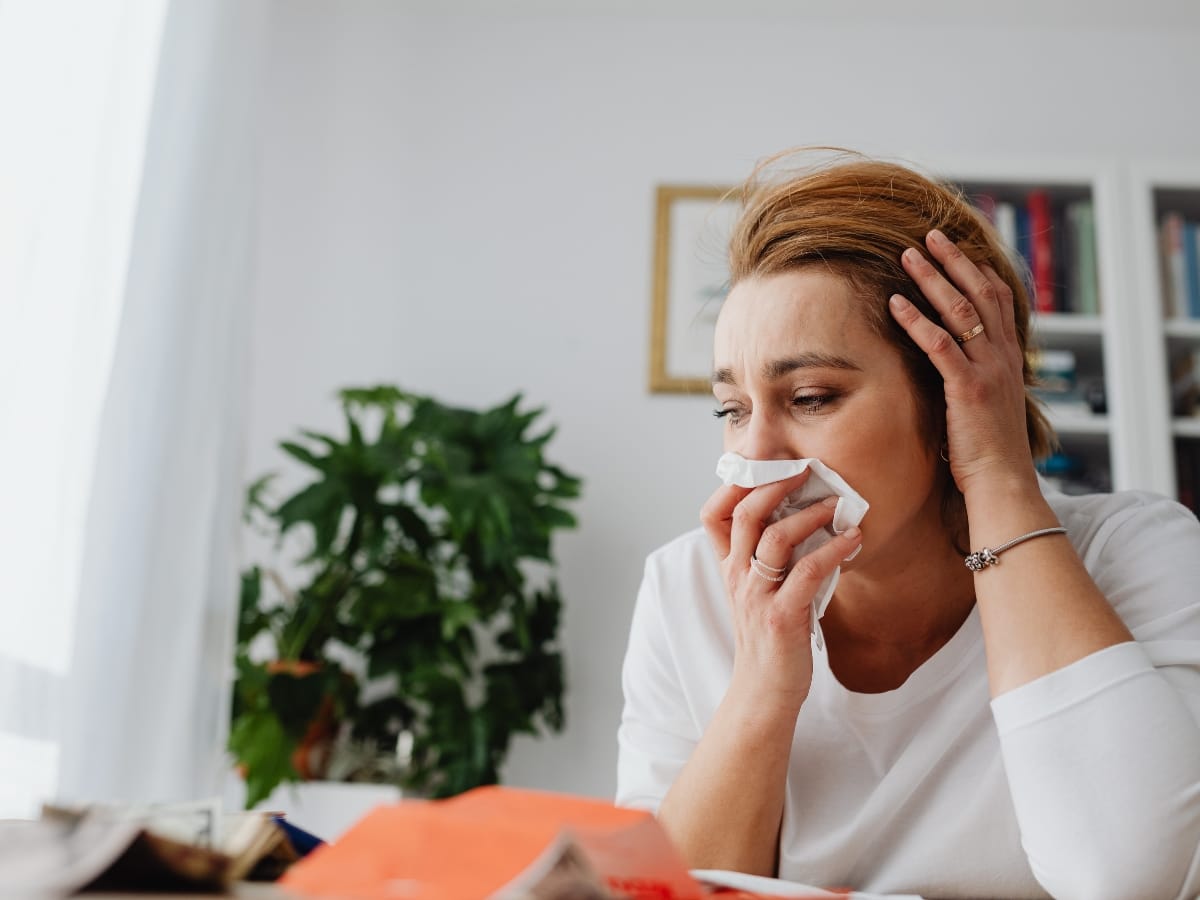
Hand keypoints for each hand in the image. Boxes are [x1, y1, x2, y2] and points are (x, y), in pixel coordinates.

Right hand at [701, 470, 862, 710]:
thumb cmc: (769, 639)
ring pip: (774, 538)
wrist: (764, 692)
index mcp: (730, 568)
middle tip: (806, 470)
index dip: (733, 485)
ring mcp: (757, 597)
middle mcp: (738, 577)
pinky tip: (853, 540)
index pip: (713, 515)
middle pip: (744, 514)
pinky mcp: (782, 616)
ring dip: (810, 515)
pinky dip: (833, 550)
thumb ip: (770, 559)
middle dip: (775, 484)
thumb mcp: (758, 592)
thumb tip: (805, 519)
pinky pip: (807, 572)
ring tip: (836, 506)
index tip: (764, 466)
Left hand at [889, 229, 1037, 496]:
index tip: (959, 250)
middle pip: (981, 293)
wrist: (1003, 483)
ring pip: (961, 310)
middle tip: (930, 235)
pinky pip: (939, 345)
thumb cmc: (987, 453)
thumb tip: (950, 370)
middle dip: (954, 261)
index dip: (979, 271)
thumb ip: (972, 380)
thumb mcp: (985, 406)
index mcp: (1009, 360)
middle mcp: (1003, 358)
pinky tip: (894, 302)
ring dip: (932, 278)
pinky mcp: (967, 388)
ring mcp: (988, 371)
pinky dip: (915, 320)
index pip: (1000, 301)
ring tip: (907, 254)